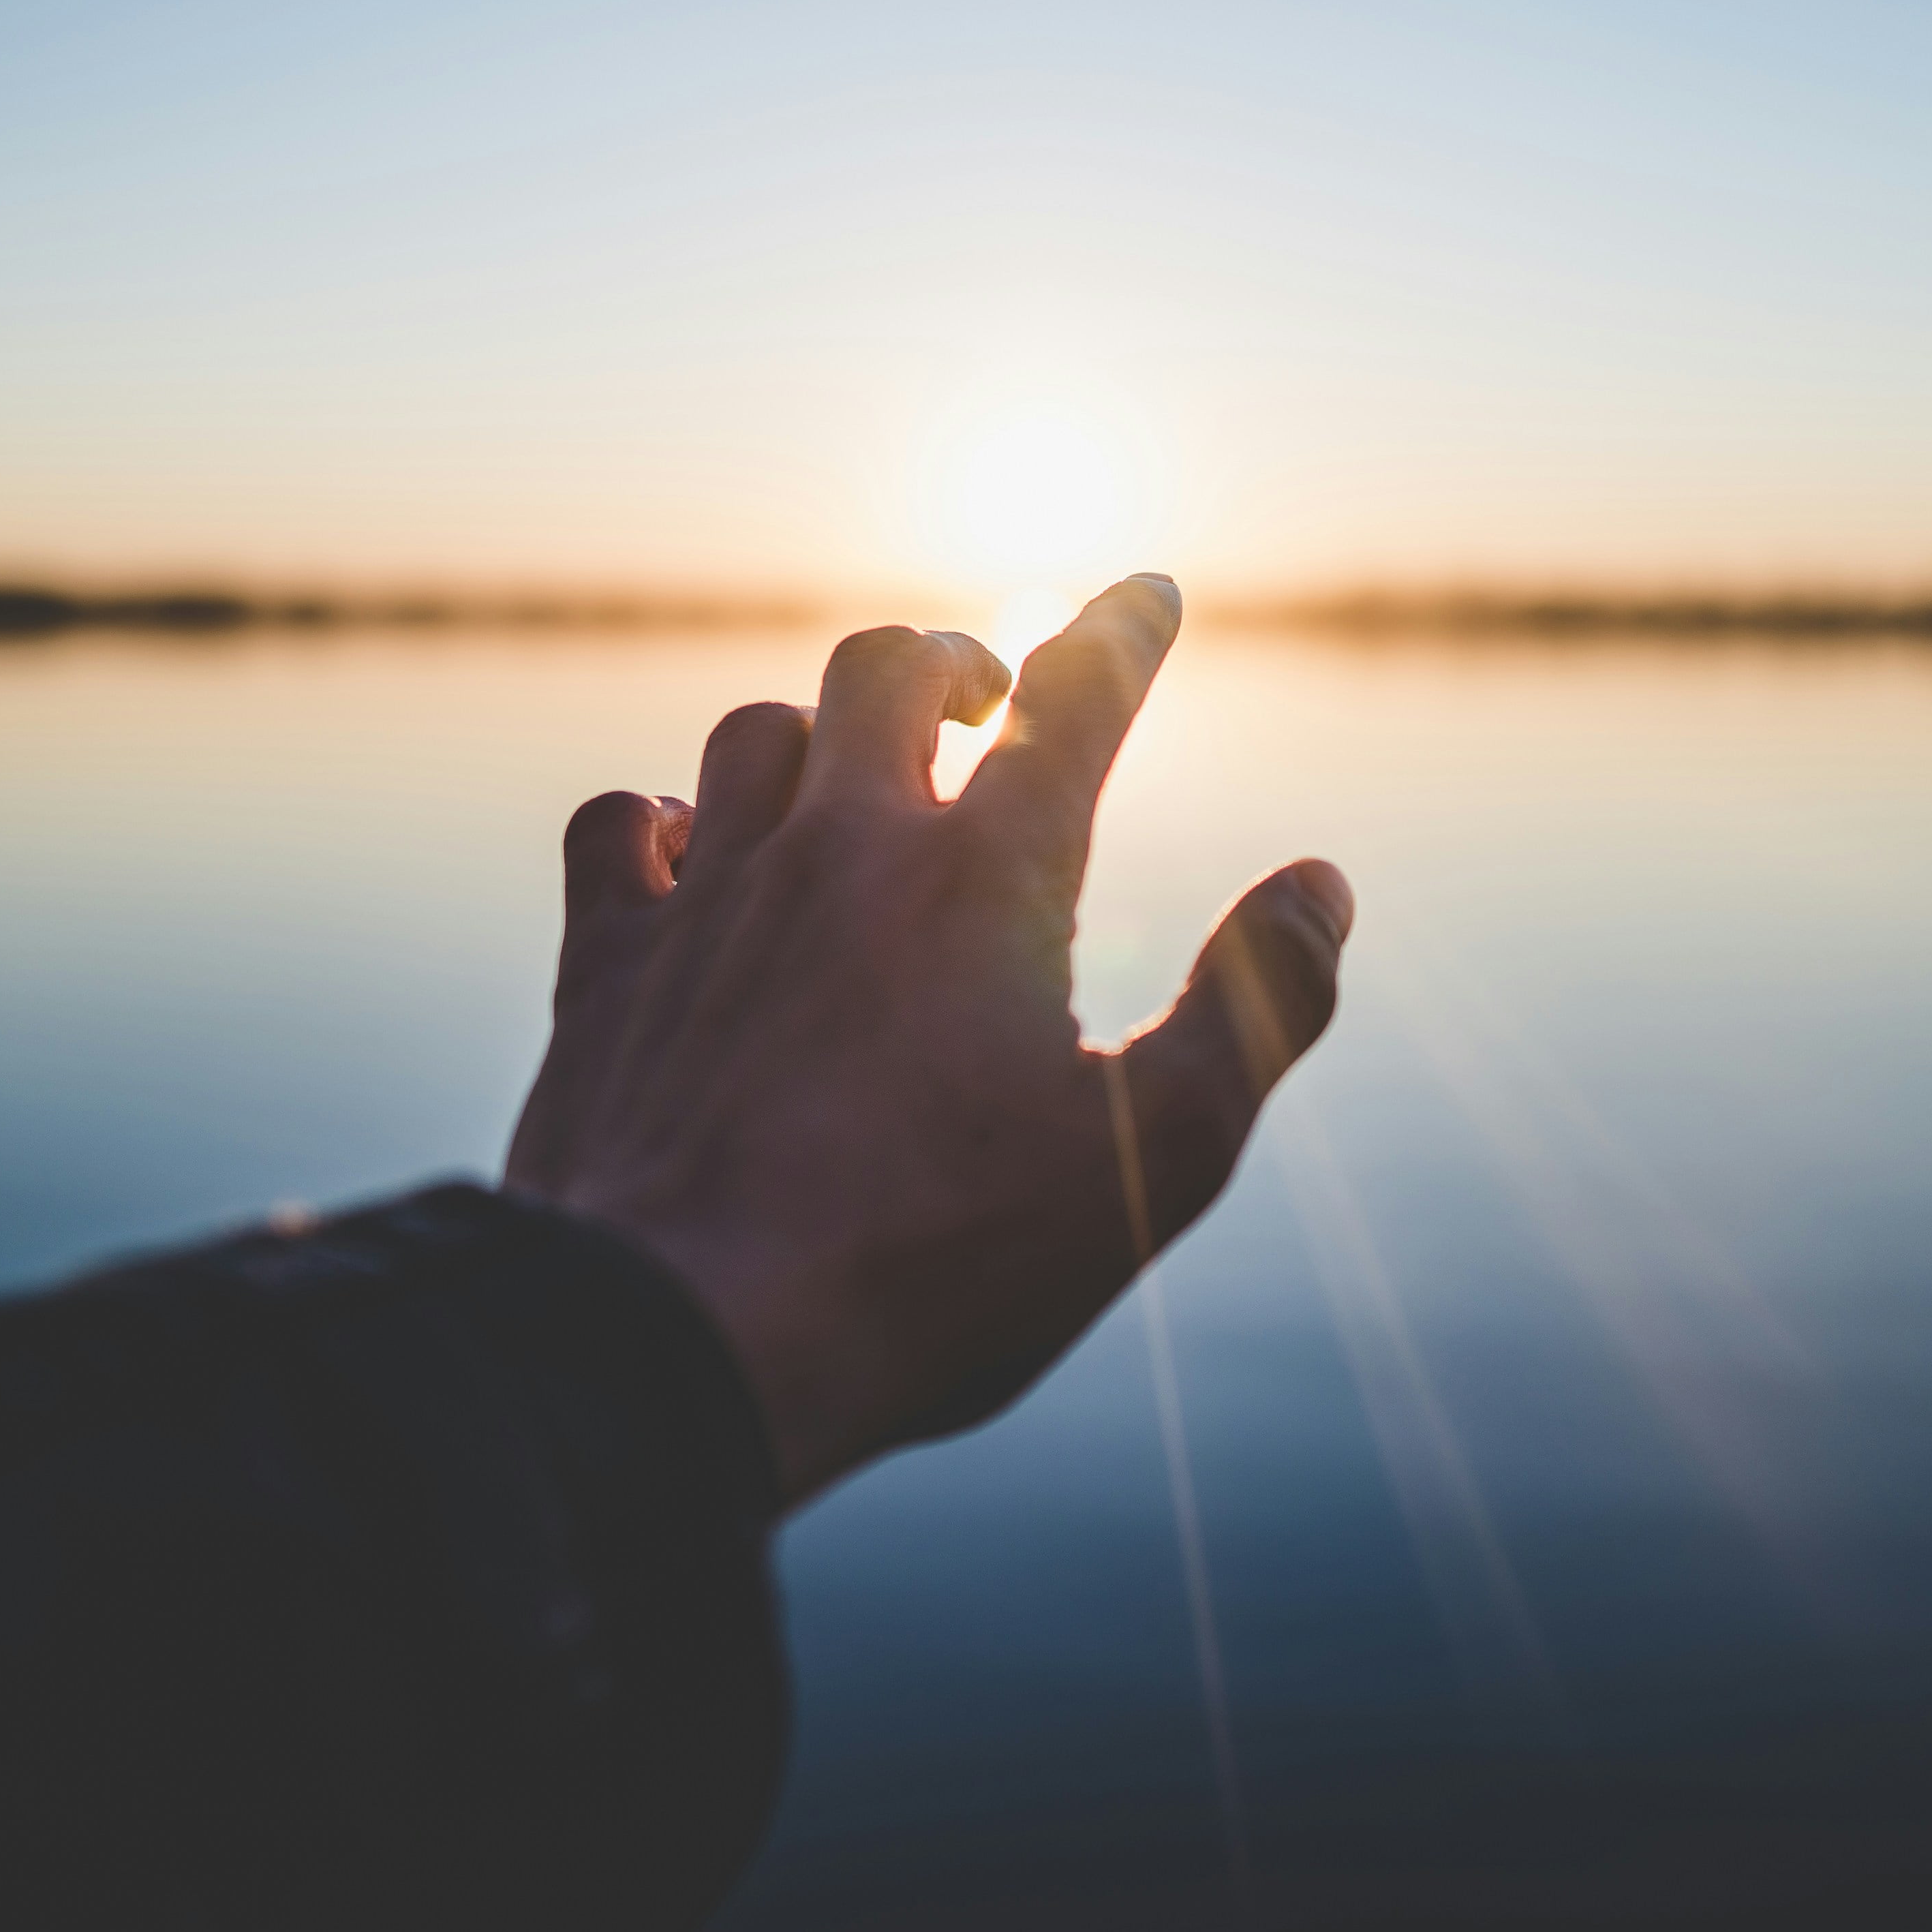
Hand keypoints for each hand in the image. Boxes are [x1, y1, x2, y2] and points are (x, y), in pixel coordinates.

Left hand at [503, 575, 1351, 1505]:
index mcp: (987, 880)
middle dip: (952, 660)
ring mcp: (712, 900)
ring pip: (755, 733)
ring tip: (850, 774)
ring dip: (814, 732)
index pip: (1074, 700)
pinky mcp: (609, 968)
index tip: (1146, 594)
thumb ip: (1256, 1009)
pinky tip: (688, 851)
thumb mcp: (1155, 1159)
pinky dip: (662, 817)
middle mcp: (841, 851)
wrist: (683, 1337)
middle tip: (984, 697)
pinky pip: (621, 826)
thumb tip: (1322, 885)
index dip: (1120, 631)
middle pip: (889, 669)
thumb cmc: (938, 1265)